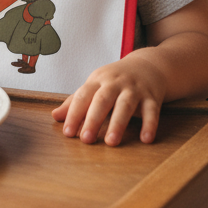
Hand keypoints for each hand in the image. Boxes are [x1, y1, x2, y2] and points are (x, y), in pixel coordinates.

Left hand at [51, 54, 167, 146]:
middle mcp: (115, 82)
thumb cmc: (115, 80)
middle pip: (102, 100)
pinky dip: (149, 124)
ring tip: (111, 142)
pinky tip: (145, 139)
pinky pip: (152, 111)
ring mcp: (135, 89)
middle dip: (93, 119)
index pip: (83, 95)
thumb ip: (76, 101)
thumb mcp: (95, 85)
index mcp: (98, 79)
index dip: (74, 113)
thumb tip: (55, 116)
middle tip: (86, 140)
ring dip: (118, 123)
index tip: (67, 133)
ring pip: (125, 105)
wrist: (148, 65)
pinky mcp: (152, 96)